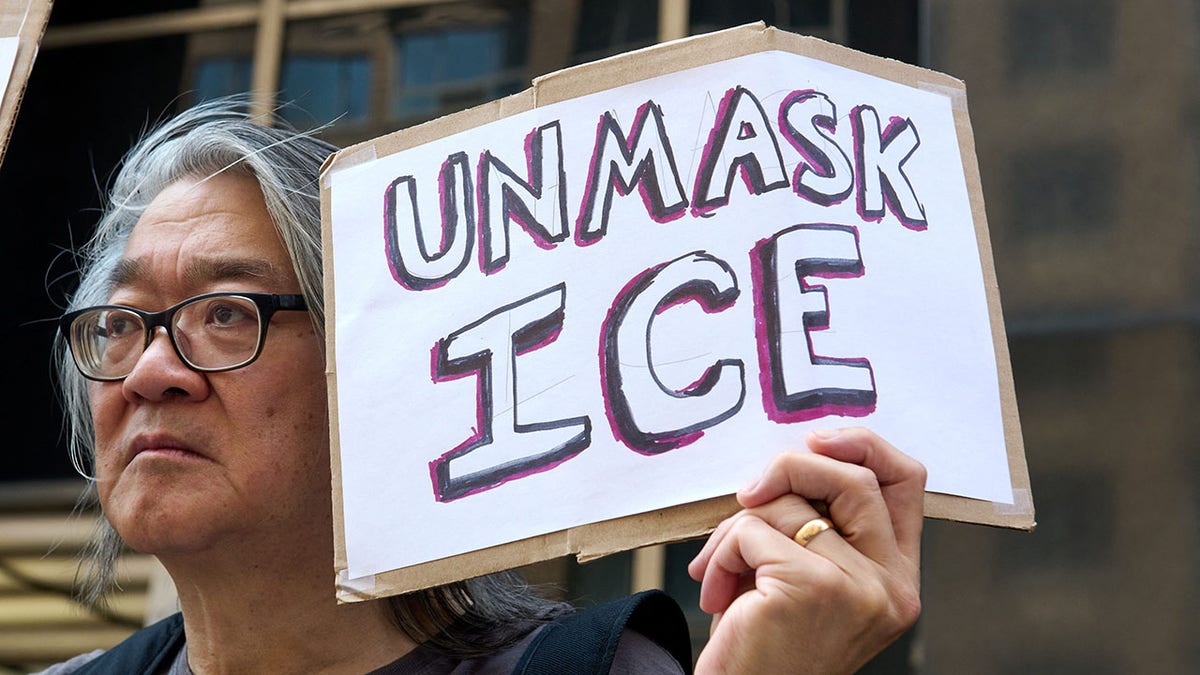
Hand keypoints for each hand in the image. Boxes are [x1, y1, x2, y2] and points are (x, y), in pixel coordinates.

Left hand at [687, 427, 925, 673]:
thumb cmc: (769, 641)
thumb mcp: (809, 575)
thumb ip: (822, 523)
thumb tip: (800, 453)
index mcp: (898, 576)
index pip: (906, 482)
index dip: (864, 444)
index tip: (818, 438)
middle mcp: (891, 585)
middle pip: (853, 476)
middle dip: (790, 467)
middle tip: (748, 492)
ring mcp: (858, 588)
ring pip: (790, 504)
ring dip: (737, 528)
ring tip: (722, 570)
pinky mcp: (812, 588)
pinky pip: (752, 530)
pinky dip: (722, 552)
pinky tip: (718, 592)